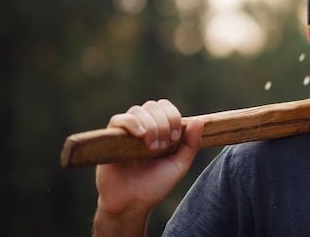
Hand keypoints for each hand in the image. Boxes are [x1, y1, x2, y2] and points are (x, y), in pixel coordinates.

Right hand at [93, 99, 202, 233]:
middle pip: (153, 106)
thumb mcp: (179, 165)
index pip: (166, 107)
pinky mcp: (111, 139)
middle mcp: (143, 127)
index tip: (175, 138)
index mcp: (159, 130)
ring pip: (138, 110)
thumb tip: (199, 121)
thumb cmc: (155, 185)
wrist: (131, 204)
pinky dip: (132, 123)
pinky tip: (140, 136)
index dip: (173, 117)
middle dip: (163, 124)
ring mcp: (127, 132)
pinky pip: (119, 119)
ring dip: (150, 126)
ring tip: (151, 148)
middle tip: (162, 147)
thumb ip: (191, 144)